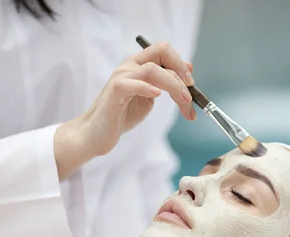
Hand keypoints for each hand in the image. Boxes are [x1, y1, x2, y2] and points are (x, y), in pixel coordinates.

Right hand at [54, 42, 195, 179]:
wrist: (98, 133)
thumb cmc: (123, 115)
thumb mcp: (150, 97)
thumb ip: (166, 84)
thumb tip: (188, 71)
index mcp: (139, 65)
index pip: (164, 50)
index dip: (181, 63)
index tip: (192, 83)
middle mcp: (130, 66)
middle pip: (161, 52)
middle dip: (181, 72)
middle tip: (190, 96)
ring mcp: (121, 77)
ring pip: (152, 69)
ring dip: (173, 85)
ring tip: (183, 101)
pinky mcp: (114, 92)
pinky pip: (131, 84)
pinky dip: (148, 88)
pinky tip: (157, 96)